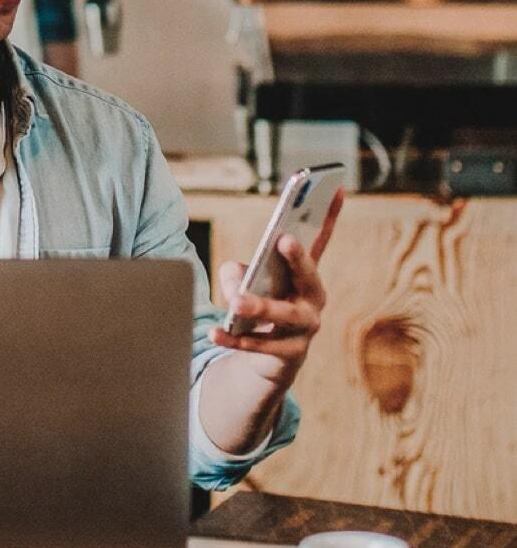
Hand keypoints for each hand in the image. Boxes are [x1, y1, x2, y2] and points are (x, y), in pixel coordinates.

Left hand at [208, 188, 343, 388]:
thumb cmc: (262, 306)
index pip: (320, 241)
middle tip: (283, 240)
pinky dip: (234, 338)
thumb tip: (237, 285)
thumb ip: (238, 273)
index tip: (333, 188)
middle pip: (308, 276)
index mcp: (306, 275)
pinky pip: (260, 344)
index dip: (329, 214)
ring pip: (284, 315)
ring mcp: (305, 328)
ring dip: (260, 306)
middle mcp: (313, 299)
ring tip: (235, 302)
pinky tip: (214, 332)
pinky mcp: (288, 353)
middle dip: (298, 258)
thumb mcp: (247, 282)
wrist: (272, 360)